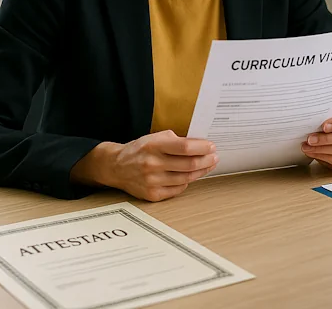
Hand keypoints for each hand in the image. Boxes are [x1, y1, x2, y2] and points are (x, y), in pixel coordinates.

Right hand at [72, 131, 218, 201]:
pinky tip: (191, 176)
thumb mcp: (154, 138)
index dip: (202, 147)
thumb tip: (200, 145)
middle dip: (206, 160)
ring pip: (186, 178)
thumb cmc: (139, 150)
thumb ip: (175, 140)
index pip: (185, 147)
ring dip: (201, 172)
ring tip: (208, 166)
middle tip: (215, 157)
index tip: (211, 146)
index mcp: (153, 146)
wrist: (116, 167)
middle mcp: (152, 164)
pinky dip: (187, 182)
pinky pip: (178, 190)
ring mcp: (152, 181)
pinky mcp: (152, 194)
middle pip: (188, 164)